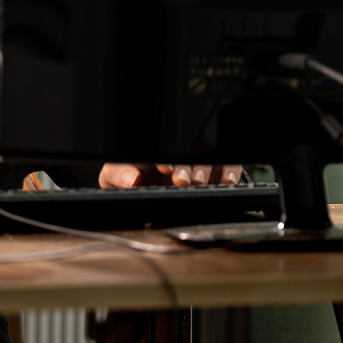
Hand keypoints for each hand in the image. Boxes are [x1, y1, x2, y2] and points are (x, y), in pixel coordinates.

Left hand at [99, 163, 242, 188]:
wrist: (137, 195)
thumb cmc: (126, 179)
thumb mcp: (112, 176)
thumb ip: (116, 174)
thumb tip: (130, 178)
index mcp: (155, 150)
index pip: (166, 147)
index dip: (168, 157)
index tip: (164, 167)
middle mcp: (178, 154)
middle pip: (191, 152)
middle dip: (189, 166)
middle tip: (181, 179)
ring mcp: (195, 163)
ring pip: (211, 158)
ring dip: (208, 169)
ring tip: (199, 180)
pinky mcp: (212, 174)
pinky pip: (227, 167)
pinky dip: (230, 171)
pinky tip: (226, 179)